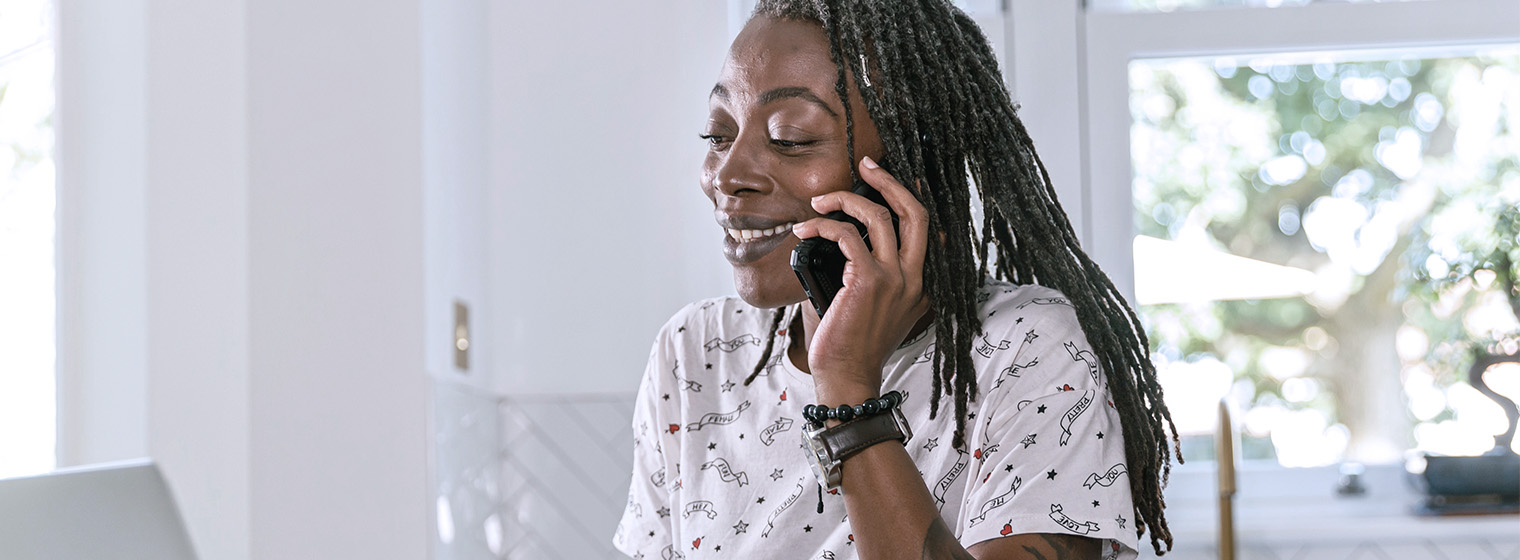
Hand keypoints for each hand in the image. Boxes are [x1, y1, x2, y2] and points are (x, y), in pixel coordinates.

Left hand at [791, 156, 930, 398]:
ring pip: (879, 216)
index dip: (909, 197)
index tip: (889, 177)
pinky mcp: (868, 281)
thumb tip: (843, 239)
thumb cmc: (851, 345)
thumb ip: (870, 275)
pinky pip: (847, 236)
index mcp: (921, 285)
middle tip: (866, 163)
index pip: (926, 229)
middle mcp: (915, 278)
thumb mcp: (873, 308)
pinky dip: (823, 225)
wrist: (848, 378)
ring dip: (846, 199)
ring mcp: (895, 279)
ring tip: (819, 200)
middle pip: (915, 212)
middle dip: (890, 180)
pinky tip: (805, 231)